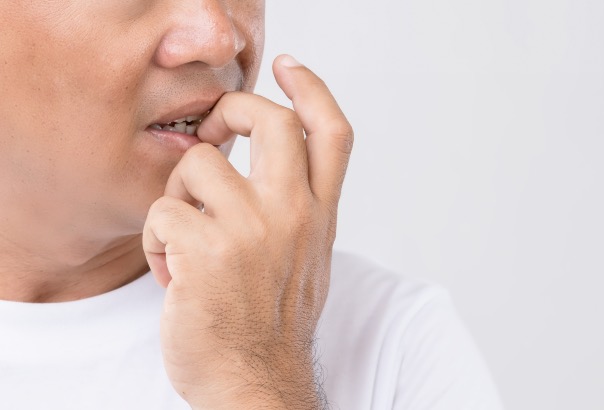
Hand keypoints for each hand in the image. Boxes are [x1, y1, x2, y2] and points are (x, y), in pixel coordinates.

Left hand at [142, 55, 353, 409]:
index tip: (288, 68)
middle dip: (230, 109)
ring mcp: (252, 229)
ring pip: (197, 162)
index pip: (331, 134)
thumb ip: (300, 210)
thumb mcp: (307, 259)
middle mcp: (294, 214)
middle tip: (213, 127)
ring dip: (179, 196)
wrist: (255, 383)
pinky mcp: (207, 250)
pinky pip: (163, 212)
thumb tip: (276, 166)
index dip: (311, 89)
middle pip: (269, 119)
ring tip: (184, 238)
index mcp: (319, 216)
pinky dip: (156, 239)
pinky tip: (172, 270)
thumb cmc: (273, 322)